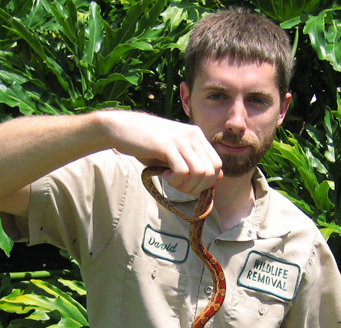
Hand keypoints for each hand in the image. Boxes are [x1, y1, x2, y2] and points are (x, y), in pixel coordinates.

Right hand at [97, 110, 222, 194]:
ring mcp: (181, 139)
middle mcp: (193, 135)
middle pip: (211, 171)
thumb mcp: (174, 153)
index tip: (189, 184)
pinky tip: (163, 175)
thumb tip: (216, 179)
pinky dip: (175, 180)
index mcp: (197, 136)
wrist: (122, 128)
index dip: (207, 182)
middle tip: (179, 186)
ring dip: (185, 185)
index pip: (217, 164)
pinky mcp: (167, 145)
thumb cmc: (147, 145)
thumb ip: (193, 163)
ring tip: (170, 180)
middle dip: (196, 187)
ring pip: (199, 172)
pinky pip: (182, 171)